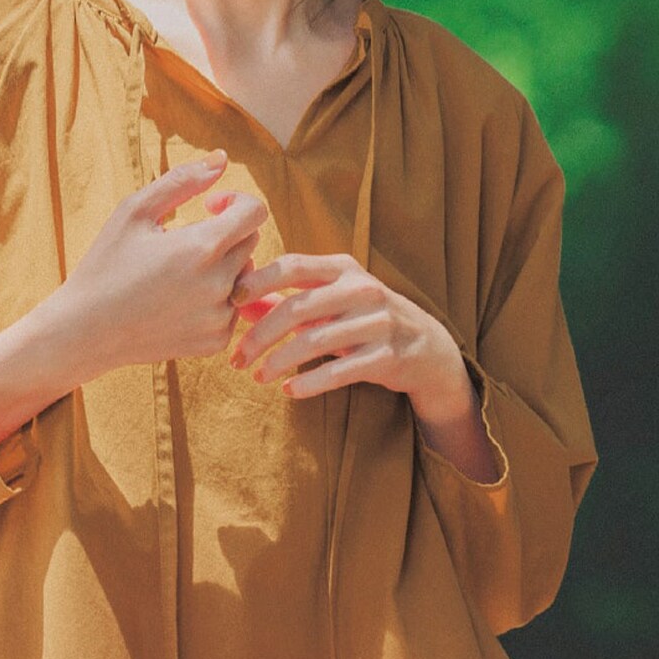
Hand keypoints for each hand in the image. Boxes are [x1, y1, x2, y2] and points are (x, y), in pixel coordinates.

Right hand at [53, 149, 267, 374]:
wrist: (85, 331)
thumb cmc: (106, 264)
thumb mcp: (134, 212)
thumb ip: (182, 181)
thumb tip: (222, 159)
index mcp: (202, 246)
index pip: (254, 212)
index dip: (235, 202)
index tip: (209, 208)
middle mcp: (219, 284)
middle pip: (250, 243)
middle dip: (226, 235)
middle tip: (185, 242)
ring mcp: (218, 317)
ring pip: (244, 278)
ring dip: (222, 269)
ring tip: (180, 274)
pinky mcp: (214, 342)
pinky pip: (233, 310)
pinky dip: (215, 302)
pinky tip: (179, 302)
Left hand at [227, 251, 470, 415]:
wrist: (427, 348)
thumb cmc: (364, 320)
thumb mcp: (330, 302)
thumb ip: (286, 301)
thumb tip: (238, 305)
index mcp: (343, 269)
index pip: (293, 266)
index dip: (258, 280)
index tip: (230, 301)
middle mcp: (362, 290)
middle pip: (297, 308)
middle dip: (260, 336)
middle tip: (237, 359)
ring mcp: (378, 322)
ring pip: (315, 341)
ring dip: (279, 363)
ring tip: (258, 377)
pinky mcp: (387, 357)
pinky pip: (339, 372)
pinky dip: (309, 383)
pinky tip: (289, 392)